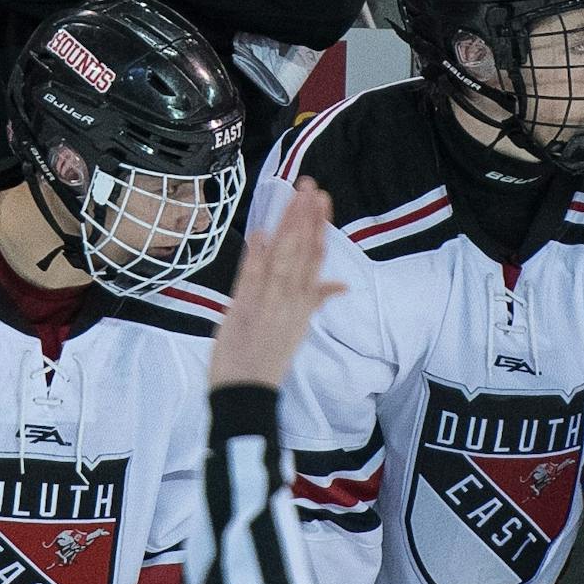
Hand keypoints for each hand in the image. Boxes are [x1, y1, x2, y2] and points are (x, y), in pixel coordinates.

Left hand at [208, 177, 343, 389]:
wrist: (246, 398)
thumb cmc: (266, 362)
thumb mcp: (296, 329)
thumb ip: (315, 301)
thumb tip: (341, 284)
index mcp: (302, 306)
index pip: (315, 259)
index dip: (319, 228)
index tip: (322, 199)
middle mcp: (290, 304)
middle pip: (302, 254)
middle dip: (305, 218)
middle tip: (310, 186)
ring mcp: (267, 307)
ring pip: (283, 262)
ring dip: (288, 229)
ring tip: (294, 199)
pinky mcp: (243, 314)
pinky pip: (251, 282)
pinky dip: (256, 259)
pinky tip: (261, 234)